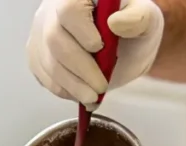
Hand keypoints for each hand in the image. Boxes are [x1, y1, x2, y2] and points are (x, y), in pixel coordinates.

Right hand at [27, 0, 164, 105]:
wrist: (123, 47)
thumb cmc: (133, 30)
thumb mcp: (147, 21)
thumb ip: (138, 18)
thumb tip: (116, 23)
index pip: (69, 9)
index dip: (82, 32)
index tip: (100, 48)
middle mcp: (54, 8)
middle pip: (54, 38)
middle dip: (81, 68)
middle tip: (101, 86)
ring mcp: (42, 32)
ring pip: (48, 62)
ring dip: (73, 85)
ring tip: (94, 96)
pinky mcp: (38, 54)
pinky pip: (44, 75)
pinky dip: (64, 89)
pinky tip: (82, 92)